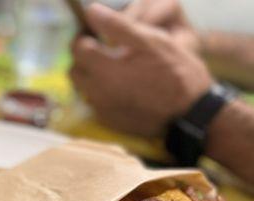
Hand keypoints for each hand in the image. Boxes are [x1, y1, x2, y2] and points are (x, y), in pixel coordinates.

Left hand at [70, 3, 212, 136]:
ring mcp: (103, 109)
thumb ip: (118, 25)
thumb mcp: (151, 41)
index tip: (96, 33)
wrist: (192, 113)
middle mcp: (98, 92)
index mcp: (105, 70)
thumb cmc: (177, 73)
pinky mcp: (111, 121)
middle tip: (102, 50)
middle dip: (83, 58)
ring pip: (83, 88)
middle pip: (75, 70)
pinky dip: (100, 93)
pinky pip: (95, 103)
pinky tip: (120, 87)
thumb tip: (92, 11)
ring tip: (111, 68)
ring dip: (90, 76)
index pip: (77, 49)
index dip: (84, 37)